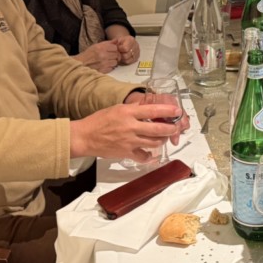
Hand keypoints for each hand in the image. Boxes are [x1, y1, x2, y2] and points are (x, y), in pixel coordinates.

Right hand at [69, 102, 184, 162]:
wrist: (85, 137)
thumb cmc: (99, 121)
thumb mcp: (117, 108)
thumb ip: (133, 109)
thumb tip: (146, 106)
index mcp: (128, 112)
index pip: (152, 110)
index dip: (167, 111)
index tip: (177, 111)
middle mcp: (131, 126)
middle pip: (157, 128)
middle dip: (170, 128)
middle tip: (176, 127)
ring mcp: (129, 141)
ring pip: (154, 142)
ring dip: (162, 140)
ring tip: (164, 138)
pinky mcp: (126, 152)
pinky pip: (143, 156)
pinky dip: (149, 156)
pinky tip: (151, 154)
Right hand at [76, 41, 120, 72]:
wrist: (80, 64)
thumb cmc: (88, 54)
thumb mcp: (96, 46)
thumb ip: (107, 43)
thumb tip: (117, 40)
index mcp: (101, 47)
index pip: (115, 47)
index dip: (114, 49)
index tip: (111, 50)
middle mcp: (103, 55)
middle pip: (117, 55)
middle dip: (114, 55)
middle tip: (110, 56)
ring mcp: (103, 64)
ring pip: (115, 62)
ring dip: (112, 62)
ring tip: (107, 61)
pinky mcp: (103, 70)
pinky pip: (112, 68)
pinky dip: (110, 67)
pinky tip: (105, 65)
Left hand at [112, 34, 140, 64]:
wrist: (127, 42)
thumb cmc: (121, 41)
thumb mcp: (117, 39)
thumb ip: (114, 42)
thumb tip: (111, 46)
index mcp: (131, 40)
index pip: (125, 48)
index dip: (120, 49)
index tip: (117, 48)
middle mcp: (136, 46)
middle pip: (126, 55)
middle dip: (120, 55)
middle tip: (118, 53)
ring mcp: (137, 52)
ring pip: (127, 60)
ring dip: (122, 58)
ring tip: (120, 55)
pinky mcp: (137, 57)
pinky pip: (129, 62)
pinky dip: (125, 61)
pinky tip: (123, 57)